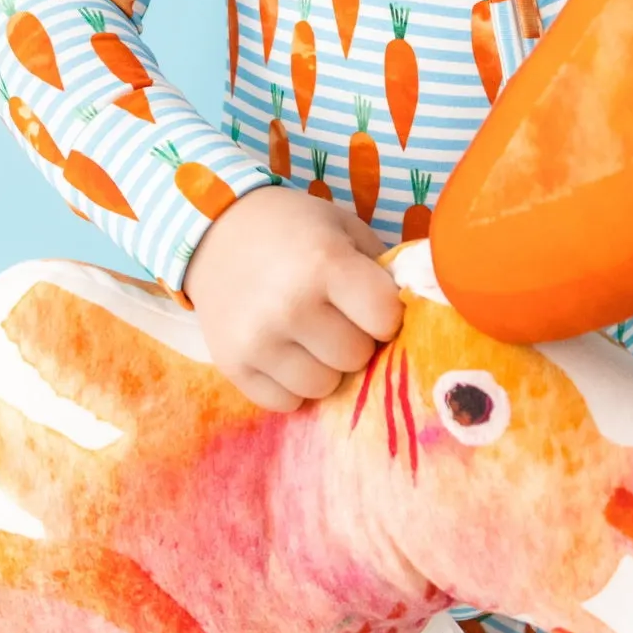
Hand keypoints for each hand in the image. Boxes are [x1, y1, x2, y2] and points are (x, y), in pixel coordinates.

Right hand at [181, 185, 402, 411]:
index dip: (385, 314)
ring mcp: (258, 340)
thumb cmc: (291, 229)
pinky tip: (284, 351)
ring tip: (309, 335)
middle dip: (355, 340)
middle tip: (336, 317)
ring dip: (325, 366)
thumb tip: (418, 313)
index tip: (370, 303)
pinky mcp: (232, 365)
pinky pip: (285, 403)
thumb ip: (382, 270)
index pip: (386, 319)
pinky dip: (291, 384)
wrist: (213, 230)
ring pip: (324, 387)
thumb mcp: (343, 229)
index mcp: (324, 263)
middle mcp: (290, 306)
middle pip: (356, 357)